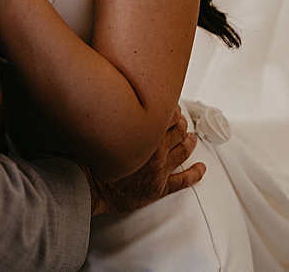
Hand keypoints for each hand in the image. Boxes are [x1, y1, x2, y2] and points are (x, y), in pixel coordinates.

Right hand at [88, 110, 205, 215]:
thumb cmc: (90, 161)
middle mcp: (155, 152)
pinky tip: (201, 169)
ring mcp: (159, 171)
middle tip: (182, 121)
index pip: (168, 117)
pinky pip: (183, 181)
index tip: (173, 109)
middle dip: (182, 125)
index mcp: (144, 135)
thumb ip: (115, 116)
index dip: (173, 112)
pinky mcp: (158, 189)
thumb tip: (114, 99)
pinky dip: (196, 174)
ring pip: (183, 152)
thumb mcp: (102, 130)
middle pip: (178, 132)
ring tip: (192, 139)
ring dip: (191, 143)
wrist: (86, 188)